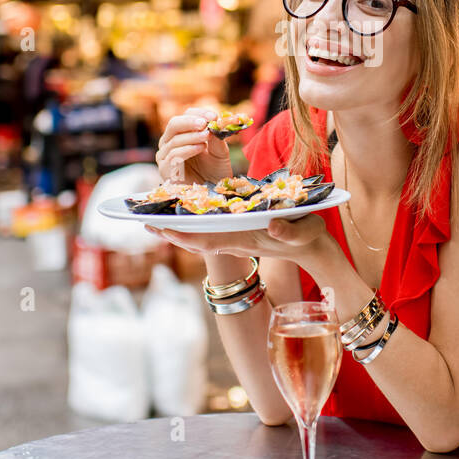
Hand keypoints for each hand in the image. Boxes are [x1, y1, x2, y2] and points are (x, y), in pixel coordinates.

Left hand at [146, 213, 332, 271]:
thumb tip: (271, 225)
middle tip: (144, 220)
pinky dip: (195, 221)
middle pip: (196, 239)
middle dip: (171, 231)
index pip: (207, 242)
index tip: (160, 228)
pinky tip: (184, 211)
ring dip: (179, 226)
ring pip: (200, 234)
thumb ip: (289, 231)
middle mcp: (234, 240)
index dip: (182, 236)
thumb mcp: (304, 232)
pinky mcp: (240, 231)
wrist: (315, 248)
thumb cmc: (310, 239)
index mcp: (244, 241)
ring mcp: (236, 237)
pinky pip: (211, 228)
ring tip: (156, 215)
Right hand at [155, 106, 232, 185]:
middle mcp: (170, 143)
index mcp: (182, 134)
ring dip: (192, 136)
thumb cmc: (214, 171)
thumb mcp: (219, 151)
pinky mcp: (165, 170)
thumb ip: (216, 138)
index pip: (185, 116)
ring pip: (174, 139)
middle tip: (204, 123)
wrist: (212, 193)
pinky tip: (201, 148)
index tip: (214, 116)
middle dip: (190, 122)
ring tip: (207, 136)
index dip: (199, 114)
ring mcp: (165, 156)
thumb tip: (215, 122)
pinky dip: (188, 149)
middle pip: (174, 124)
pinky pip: (174, 155)